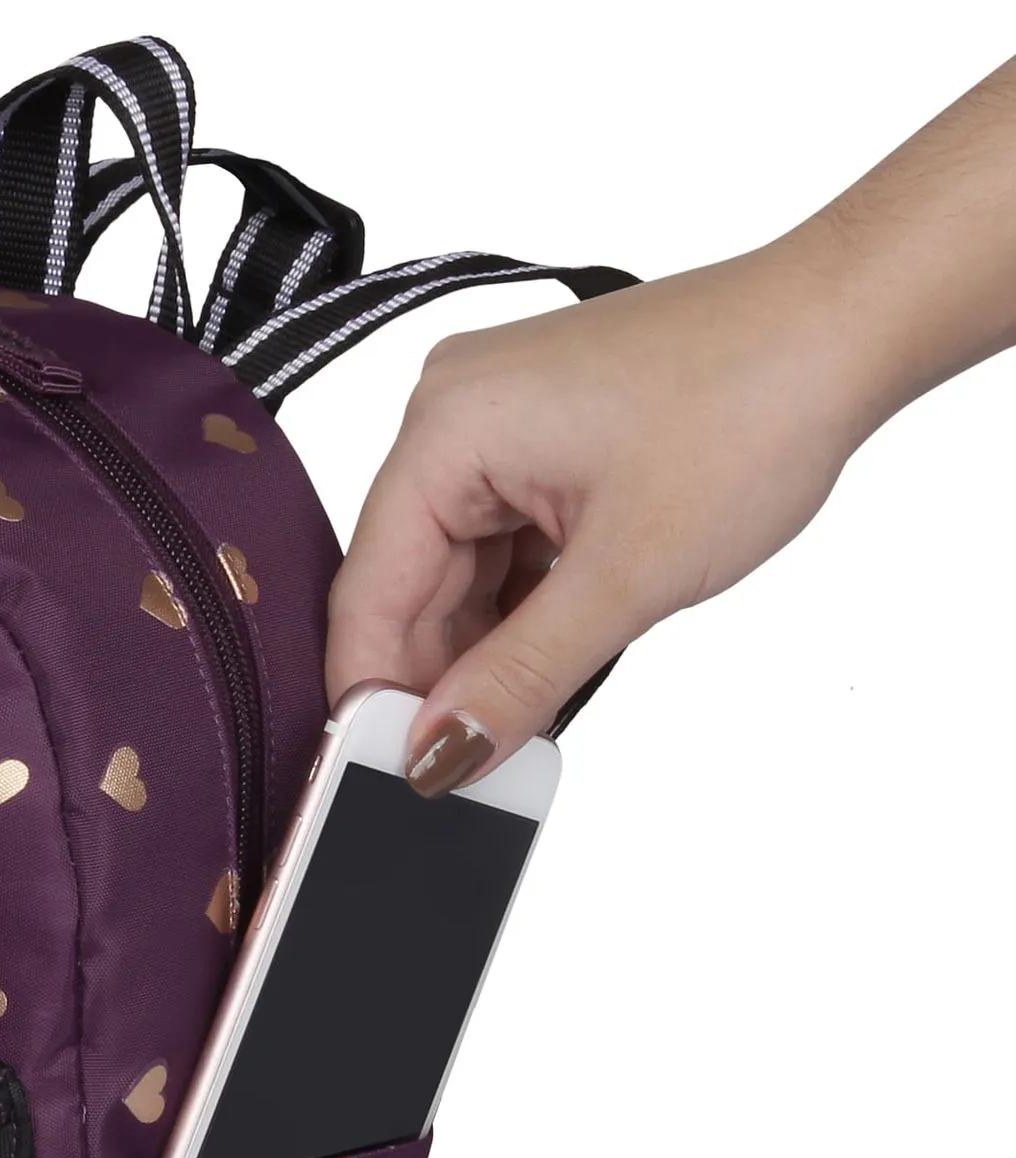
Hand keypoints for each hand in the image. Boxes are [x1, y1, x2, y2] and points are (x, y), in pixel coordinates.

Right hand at [325, 238, 872, 793]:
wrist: (850, 324)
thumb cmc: (756, 404)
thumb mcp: (627, 576)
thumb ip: (520, 677)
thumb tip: (441, 753)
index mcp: (447, 428)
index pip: (371, 588)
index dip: (370, 688)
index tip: (383, 770)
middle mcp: (454, 415)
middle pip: (407, 584)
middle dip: (436, 676)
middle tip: (463, 764)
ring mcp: (496, 423)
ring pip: (456, 573)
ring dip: (485, 648)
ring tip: (519, 715)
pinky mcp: (538, 439)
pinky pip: (499, 546)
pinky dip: (520, 609)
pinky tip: (547, 658)